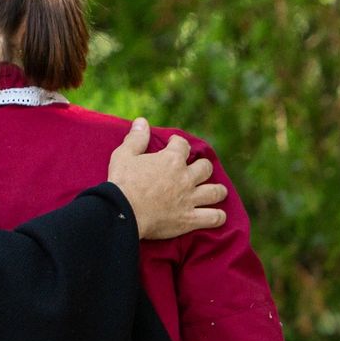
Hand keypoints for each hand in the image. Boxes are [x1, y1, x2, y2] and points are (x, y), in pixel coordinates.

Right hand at [106, 119, 226, 239]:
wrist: (122, 213)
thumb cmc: (122, 183)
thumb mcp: (124, 155)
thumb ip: (136, 138)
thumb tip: (141, 121)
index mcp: (171, 160)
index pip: (183, 145)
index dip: (179, 143)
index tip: (174, 144)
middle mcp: (185, 177)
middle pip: (205, 168)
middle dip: (202, 166)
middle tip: (196, 170)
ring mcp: (190, 199)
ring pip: (215, 192)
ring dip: (218, 190)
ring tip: (216, 191)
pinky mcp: (189, 219)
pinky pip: (213, 217)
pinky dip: (218, 216)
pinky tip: (218, 216)